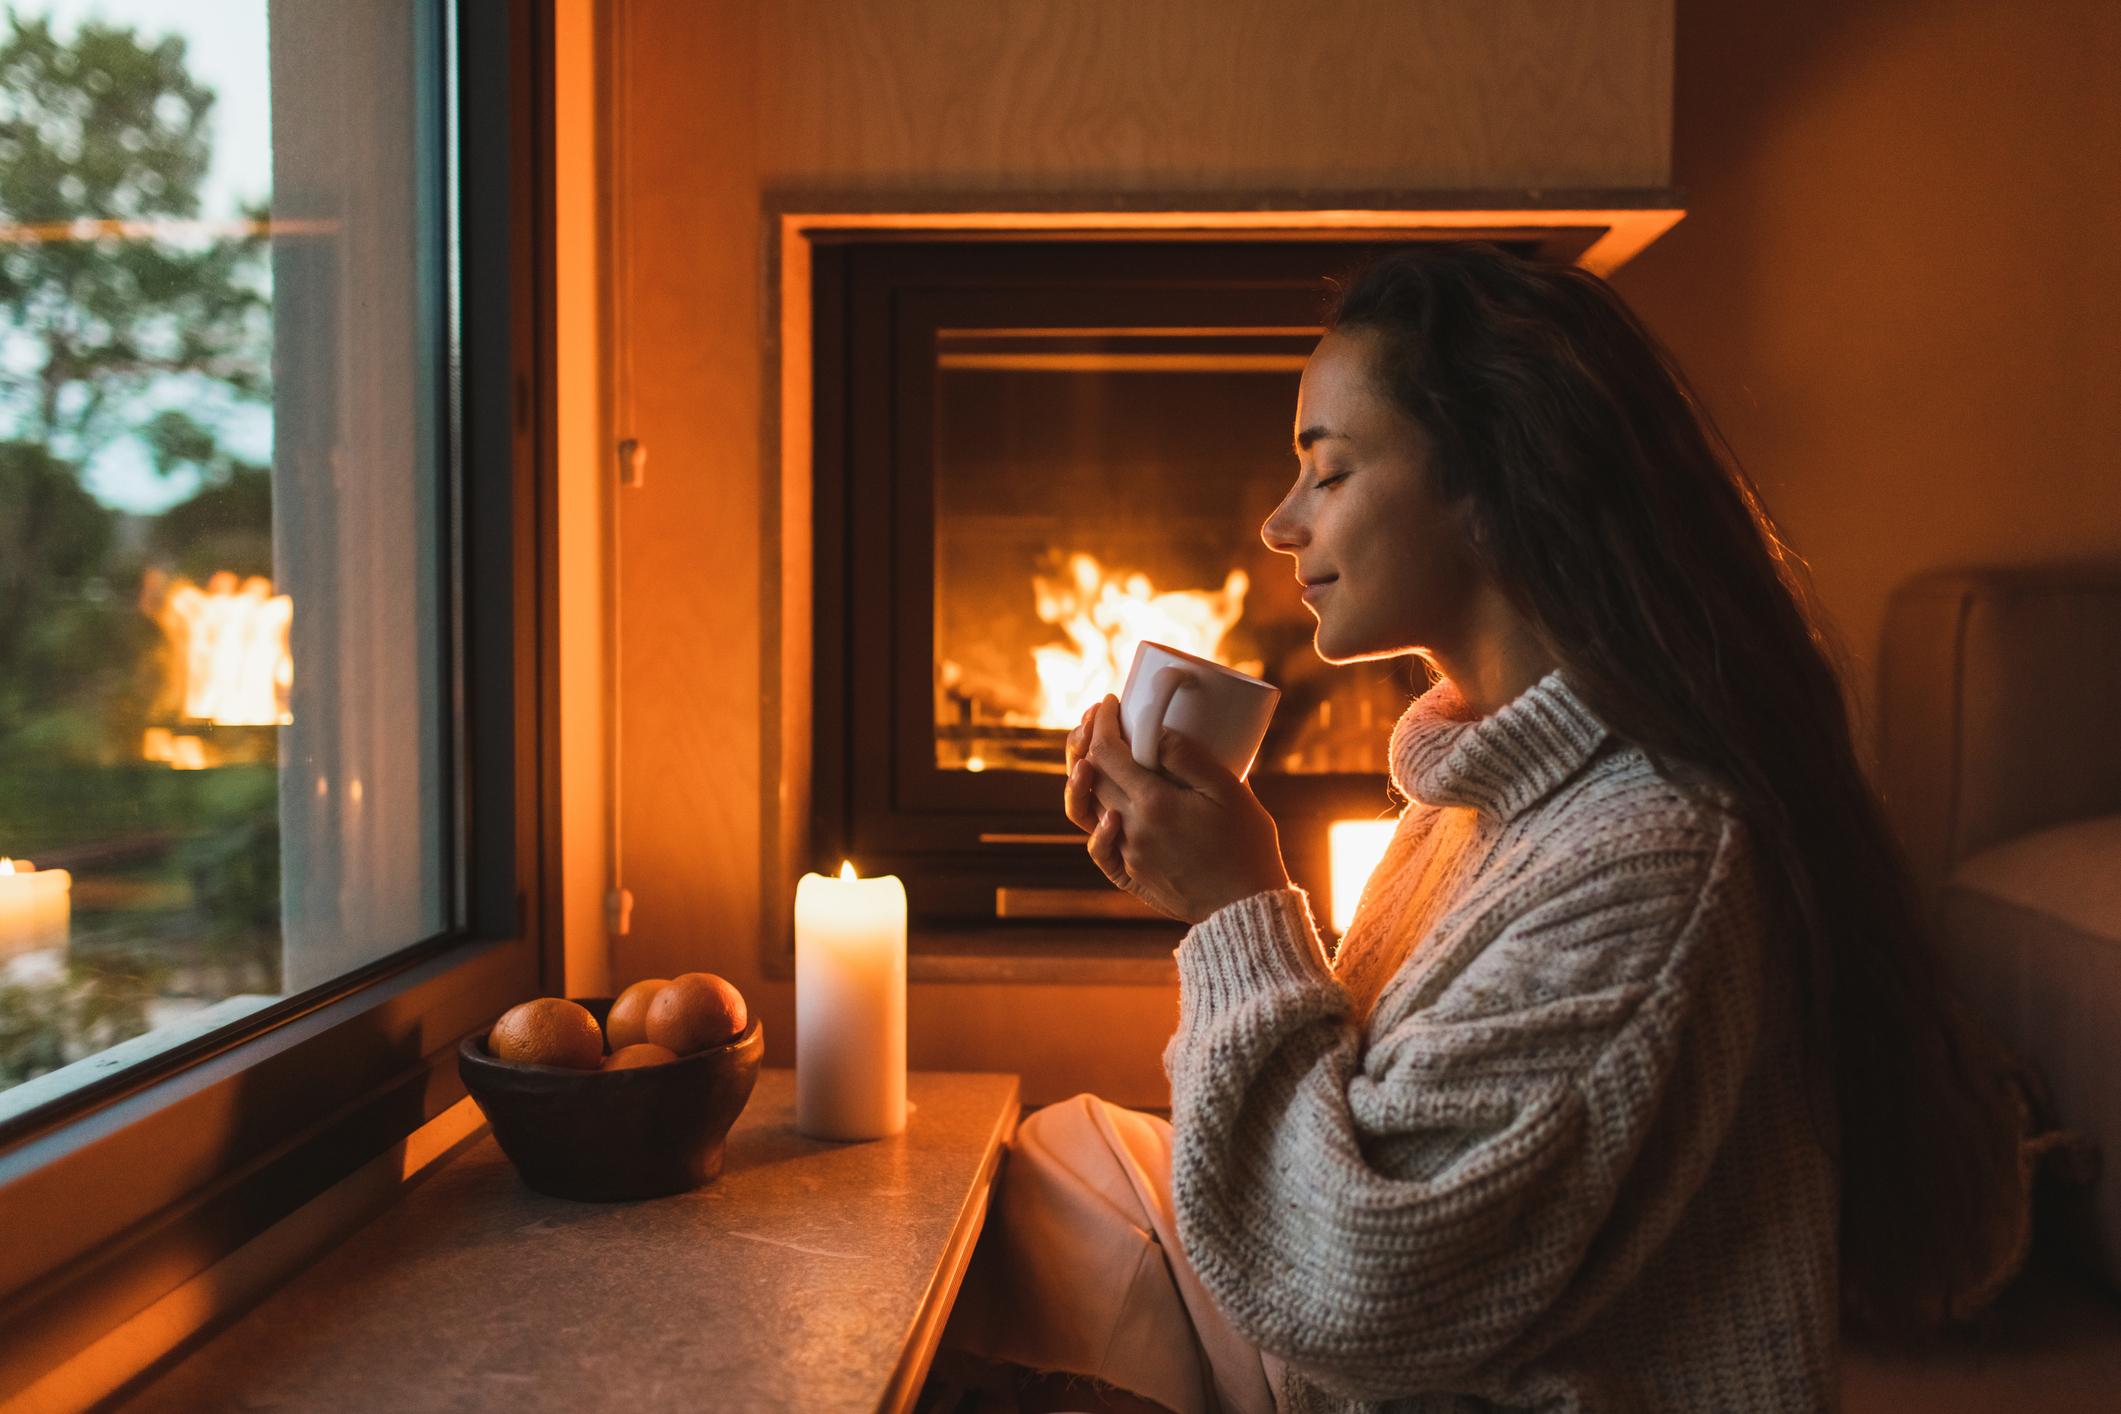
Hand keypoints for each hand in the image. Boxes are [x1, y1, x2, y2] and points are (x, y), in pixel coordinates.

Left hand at [1061, 695, 1290, 923]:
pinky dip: (1095, 822)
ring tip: (1091, 756)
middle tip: (1102, 719)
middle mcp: (1130, 829)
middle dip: (1090, 741)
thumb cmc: (1246, 846)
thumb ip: (1189, 758)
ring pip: (1087, 809)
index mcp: (1153, 804)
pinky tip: (1105, 808)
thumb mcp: (1229, 792)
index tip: (1111, 702)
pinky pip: (1098, 846)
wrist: (1244, 909)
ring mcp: (1127, 854)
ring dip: (1084, 778)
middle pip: (1091, 777)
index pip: (1106, 753)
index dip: (1102, 723)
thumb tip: (1155, 730)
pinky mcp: (1131, 875)